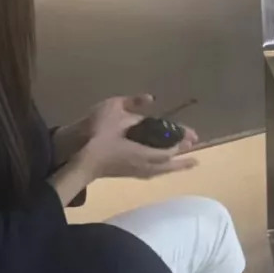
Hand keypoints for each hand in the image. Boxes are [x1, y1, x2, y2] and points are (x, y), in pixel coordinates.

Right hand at [75, 94, 198, 179]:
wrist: (77, 156)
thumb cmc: (96, 132)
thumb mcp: (113, 109)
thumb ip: (133, 102)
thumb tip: (151, 98)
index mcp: (142, 151)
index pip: (168, 149)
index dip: (180, 143)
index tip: (192, 137)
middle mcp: (142, 164)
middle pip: (168, 164)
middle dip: (182, 159)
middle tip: (196, 158)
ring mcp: (133, 171)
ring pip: (159, 171)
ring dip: (174, 167)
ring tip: (186, 165)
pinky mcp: (126, 174)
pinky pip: (151, 173)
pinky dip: (161, 170)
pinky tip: (160, 169)